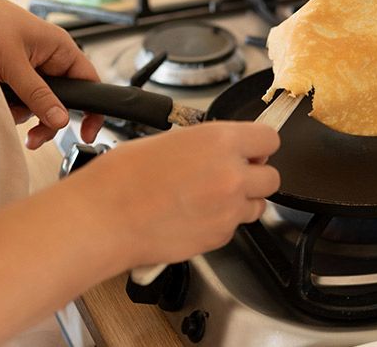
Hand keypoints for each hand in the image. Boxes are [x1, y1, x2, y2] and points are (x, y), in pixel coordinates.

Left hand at [0, 0, 102, 148]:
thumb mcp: (13, 62)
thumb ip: (38, 94)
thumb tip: (61, 119)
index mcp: (59, 48)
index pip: (88, 83)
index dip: (91, 109)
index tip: (87, 132)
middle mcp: (47, 58)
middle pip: (62, 100)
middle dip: (48, 119)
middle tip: (36, 136)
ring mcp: (28, 67)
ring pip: (38, 103)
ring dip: (23, 112)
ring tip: (7, 109)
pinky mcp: (9, 74)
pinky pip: (19, 99)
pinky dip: (9, 105)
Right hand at [62, 121, 280, 267]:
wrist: (103, 218)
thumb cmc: (122, 178)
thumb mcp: (170, 140)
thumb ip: (209, 145)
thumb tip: (225, 151)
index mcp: (220, 142)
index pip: (270, 139)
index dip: (260, 146)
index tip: (253, 151)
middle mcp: (232, 175)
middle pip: (273, 177)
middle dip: (256, 177)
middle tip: (234, 176)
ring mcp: (229, 209)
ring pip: (258, 206)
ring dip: (242, 202)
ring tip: (210, 199)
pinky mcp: (220, 237)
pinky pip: (234, 228)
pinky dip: (221, 223)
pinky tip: (194, 217)